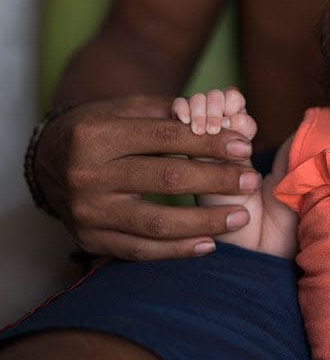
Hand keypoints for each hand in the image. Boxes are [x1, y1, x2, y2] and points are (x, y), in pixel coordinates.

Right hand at [34, 95, 261, 259]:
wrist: (48, 160)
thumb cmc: (100, 128)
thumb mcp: (126, 108)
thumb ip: (170, 113)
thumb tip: (223, 117)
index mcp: (95, 135)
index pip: (165, 138)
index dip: (209, 143)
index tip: (244, 147)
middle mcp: (86, 174)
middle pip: (165, 179)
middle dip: (215, 180)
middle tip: (251, 180)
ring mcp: (86, 212)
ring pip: (156, 222)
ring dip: (205, 222)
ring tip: (241, 217)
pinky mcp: (88, 240)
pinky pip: (140, 251)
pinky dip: (178, 251)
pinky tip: (210, 244)